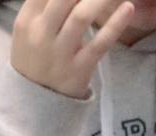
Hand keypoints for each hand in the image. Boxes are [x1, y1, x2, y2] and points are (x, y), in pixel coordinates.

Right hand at [11, 0, 134, 98]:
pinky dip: (116, 24)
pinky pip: (99, 43)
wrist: (32, 105)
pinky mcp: (79, 68)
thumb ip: (41, 5)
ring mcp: (60, 53)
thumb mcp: (27, 31)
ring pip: (81, 16)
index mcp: (26, 21)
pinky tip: (128, 7)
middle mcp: (41, 35)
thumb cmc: (34, 59)